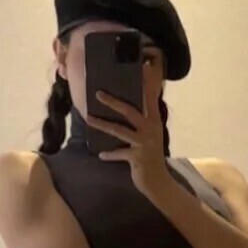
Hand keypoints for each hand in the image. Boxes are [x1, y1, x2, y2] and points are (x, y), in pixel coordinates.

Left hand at [86, 64, 169, 196]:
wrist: (158, 182)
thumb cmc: (150, 156)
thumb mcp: (149, 136)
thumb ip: (142, 121)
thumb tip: (124, 107)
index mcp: (154, 121)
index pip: (150, 97)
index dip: (147, 82)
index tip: (144, 66)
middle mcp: (151, 129)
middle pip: (130, 111)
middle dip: (113, 102)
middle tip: (97, 93)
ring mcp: (144, 143)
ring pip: (120, 130)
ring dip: (102, 124)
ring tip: (88, 119)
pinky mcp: (137, 157)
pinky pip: (119, 153)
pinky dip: (110, 154)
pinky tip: (101, 155)